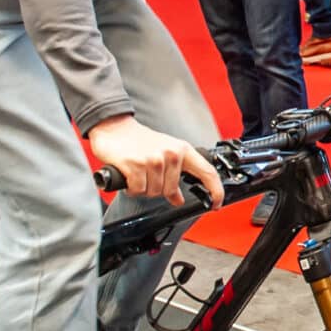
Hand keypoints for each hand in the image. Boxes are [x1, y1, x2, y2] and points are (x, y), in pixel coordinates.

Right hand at [88, 115, 223, 205]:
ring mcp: (154, 159)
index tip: (216, 204)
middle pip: (170, 190)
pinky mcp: (136, 165)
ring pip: (153, 192)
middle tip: (148, 175)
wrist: (114, 127)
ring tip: (138, 173)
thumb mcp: (164, 154)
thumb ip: (175, 175)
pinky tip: (129, 176)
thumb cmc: (139, 140)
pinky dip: (132, 188)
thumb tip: (178, 199)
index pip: (207, 172)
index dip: (215, 191)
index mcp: (182, 150)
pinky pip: (138, 190)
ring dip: (143, 188)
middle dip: (157, 189)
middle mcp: (171, 154)